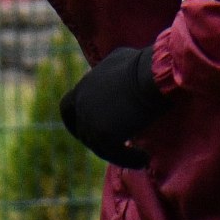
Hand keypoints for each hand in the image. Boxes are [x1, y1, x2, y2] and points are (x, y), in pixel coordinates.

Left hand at [59, 46, 168, 168]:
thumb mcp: (120, 60)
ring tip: (141, 158)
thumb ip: (111, 74)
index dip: (74, 122)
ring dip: (119, 155)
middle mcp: (82, 105)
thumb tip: (118, 78)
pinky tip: (145, 159)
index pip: (67, 109)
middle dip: (99, 141)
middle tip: (119, 149)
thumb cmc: (144, 64)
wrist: (152, 73)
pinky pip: (116, 155)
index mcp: (83, 87)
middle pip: (84, 132)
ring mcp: (91, 121)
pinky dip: (130, 159)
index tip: (86, 131)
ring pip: (100, 148)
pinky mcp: (104, 135)